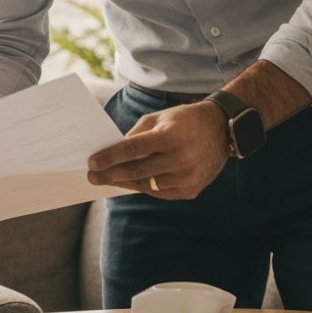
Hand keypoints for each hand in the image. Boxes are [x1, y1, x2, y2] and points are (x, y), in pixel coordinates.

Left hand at [86, 102, 228, 200]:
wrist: (220, 130)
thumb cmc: (183, 120)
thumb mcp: (158, 118)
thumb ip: (135, 135)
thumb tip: (113, 153)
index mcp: (169, 137)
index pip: (132, 150)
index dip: (109, 157)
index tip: (91, 163)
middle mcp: (180, 159)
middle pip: (137, 171)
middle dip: (111, 174)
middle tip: (92, 177)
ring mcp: (188, 177)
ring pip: (147, 185)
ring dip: (125, 183)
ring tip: (109, 179)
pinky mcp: (192, 190)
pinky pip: (161, 193)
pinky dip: (145, 187)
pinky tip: (131, 183)